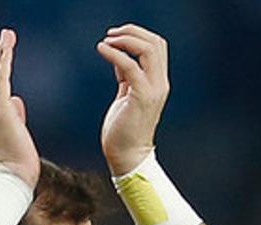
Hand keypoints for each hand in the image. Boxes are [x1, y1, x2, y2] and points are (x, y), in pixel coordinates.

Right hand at [0, 29, 39, 187]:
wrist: (13, 178)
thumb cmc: (17, 162)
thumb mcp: (14, 134)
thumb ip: (14, 116)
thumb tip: (17, 100)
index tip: (0, 54)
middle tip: (5, 38)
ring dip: (0, 54)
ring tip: (7, 37)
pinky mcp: (0, 111)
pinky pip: (1, 80)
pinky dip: (4, 63)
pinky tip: (9, 50)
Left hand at [96, 24, 169, 174]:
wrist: (128, 156)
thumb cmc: (124, 129)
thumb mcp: (127, 95)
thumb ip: (127, 76)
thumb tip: (118, 56)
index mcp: (158, 83)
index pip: (157, 47)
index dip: (138, 35)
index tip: (116, 37)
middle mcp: (160, 84)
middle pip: (155, 43)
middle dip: (132, 32)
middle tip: (111, 35)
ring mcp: (153, 90)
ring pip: (148, 50)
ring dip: (125, 40)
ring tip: (107, 41)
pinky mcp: (141, 97)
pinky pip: (129, 66)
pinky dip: (114, 53)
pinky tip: (101, 49)